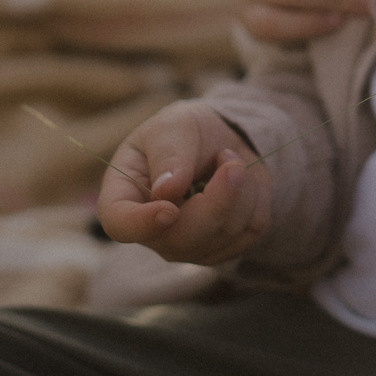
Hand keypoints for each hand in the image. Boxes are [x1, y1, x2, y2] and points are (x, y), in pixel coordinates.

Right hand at [95, 101, 270, 264]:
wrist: (217, 139)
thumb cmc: (182, 132)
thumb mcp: (172, 127)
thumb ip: (168, 155)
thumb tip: (166, 191)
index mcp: (123, 198)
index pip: (120, 224)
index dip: (142, 223)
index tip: (169, 209)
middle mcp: (152, 233)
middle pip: (182, 239)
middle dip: (216, 198)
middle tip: (229, 157)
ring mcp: (188, 247)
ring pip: (223, 235)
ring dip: (239, 189)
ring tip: (227, 160)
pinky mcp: (224, 248)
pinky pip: (250, 232)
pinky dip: (255, 198)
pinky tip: (241, 181)